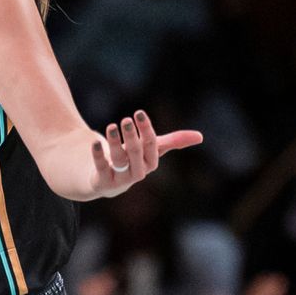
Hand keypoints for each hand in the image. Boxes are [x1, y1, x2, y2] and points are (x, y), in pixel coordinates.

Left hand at [88, 110, 202, 197]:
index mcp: (150, 162)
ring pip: (119, 160)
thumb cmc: (132, 160)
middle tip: (126, 120)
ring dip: (114, 143)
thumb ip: (173, 142)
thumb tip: (201, 137)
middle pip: (136, 153)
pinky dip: (98, 156)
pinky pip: (101, 168)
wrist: (106, 182)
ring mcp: (120, 179)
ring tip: (111, 126)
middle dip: (132, 137)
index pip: (151, 145)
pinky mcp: (102, 181)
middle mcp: (137, 172)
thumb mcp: (150, 149)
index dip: (146, 129)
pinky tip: (94, 143)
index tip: (139, 113)